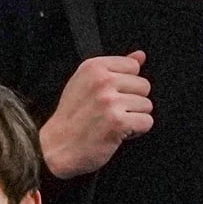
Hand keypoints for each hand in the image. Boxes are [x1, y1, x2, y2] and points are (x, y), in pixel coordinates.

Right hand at [39, 51, 151, 177]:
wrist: (56, 147)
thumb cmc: (71, 118)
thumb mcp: (86, 83)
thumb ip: (115, 68)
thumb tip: (140, 55)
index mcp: (94, 67)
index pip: (133, 66)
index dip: (126, 84)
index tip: (112, 95)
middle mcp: (102, 81)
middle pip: (144, 85)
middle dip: (132, 101)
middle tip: (112, 112)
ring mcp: (110, 101)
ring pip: (147, 105)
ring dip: (134, 117)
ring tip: (113, 122)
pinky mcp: (118, 122)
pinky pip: (146, 122)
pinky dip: (136, 131)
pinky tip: (118, 132)